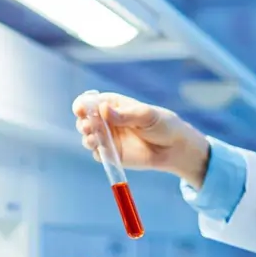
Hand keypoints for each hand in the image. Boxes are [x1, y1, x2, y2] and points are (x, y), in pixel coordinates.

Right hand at [72, 93, 209, 187]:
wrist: (174, 148)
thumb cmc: (162, 125)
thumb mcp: (146, 115)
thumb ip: (125, 115)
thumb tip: (103, 109)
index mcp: (113, 104)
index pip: (90, 102)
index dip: (83, 104)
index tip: (81, 109)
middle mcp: (106, 120)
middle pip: (84, 120)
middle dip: (83, 122)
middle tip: (89, 127)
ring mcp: (108, 138)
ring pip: (88, 137)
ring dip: (87, 137)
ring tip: (93, 138)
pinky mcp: (112, 154)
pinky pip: (98, 153)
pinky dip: (96, 152)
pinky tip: (103, 150)